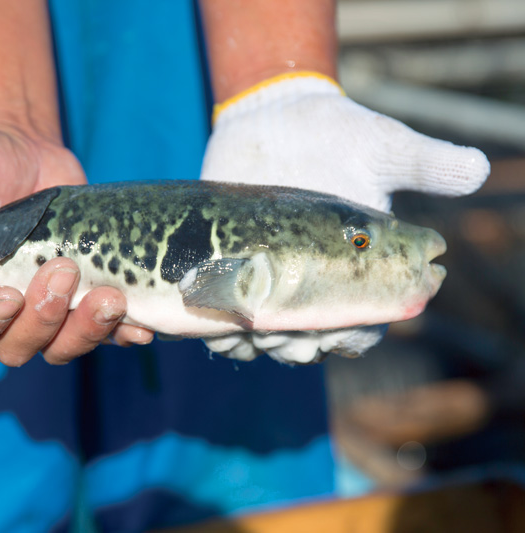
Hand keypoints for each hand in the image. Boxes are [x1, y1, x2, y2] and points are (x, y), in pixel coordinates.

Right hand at [0, 124, 152, 365]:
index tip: (9, 296)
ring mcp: (45, 314)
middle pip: (16, 345)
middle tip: (64, 274)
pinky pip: (102, 335)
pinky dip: (120, 334)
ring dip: (85, 331)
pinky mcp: (82, 306)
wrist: (28, 162)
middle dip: (43, 319)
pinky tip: (140, 326)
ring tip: (111, 298)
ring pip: (61, 346)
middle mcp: (0, 315)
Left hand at [199, 72, 489, 364]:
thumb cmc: (340, 133)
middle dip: (299, 346)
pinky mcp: (229, 264)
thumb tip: (477, 169)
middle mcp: (312, 279)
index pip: (362, 323)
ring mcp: (267, 275)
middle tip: (286, 335)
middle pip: (309, 339)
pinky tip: (215, 328)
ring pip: (264, 336)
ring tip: (249, 335)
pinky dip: (220, 330)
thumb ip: (427, 165)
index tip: (340, 334)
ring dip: (256, 345)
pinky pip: (224, 313)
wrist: (277, 113)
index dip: (353, 337)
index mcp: (356, 268)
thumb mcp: (386, 147)